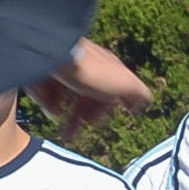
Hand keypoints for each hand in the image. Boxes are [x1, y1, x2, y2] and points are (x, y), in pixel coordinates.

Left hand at [31, 38, 151, 135]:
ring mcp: (62, 69)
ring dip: (69, 118)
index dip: (114, 106)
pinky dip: (50, 105)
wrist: (55, 54)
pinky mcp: (41, 72)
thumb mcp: (124, 83)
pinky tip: (53, 113)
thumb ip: (138, 93)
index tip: (107, 122)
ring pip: (67, 97)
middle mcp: (84, 66)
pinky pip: (46, 93)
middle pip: (87, 97)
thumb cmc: (91, 69)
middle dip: (86, 119)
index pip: (114, 89)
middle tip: (79, 135)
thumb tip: (146, 101)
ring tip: (65, 135)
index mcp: (106, 67)